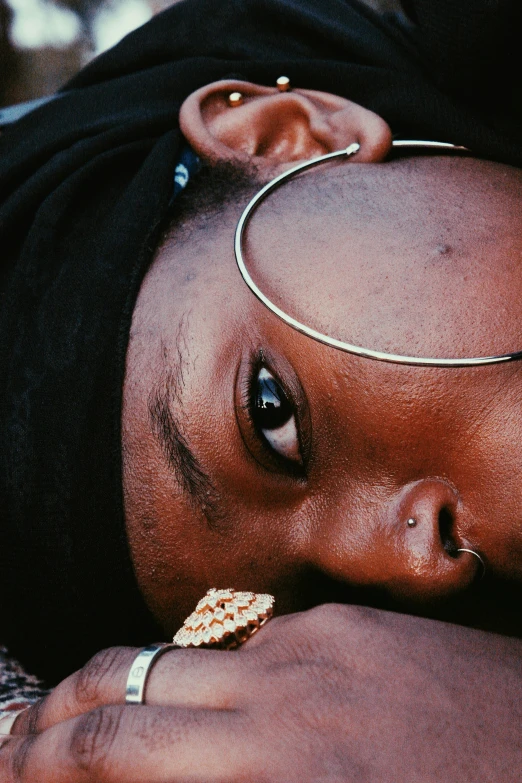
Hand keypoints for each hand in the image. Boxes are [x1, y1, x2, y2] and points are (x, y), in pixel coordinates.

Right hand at [2, 605, 520, 781]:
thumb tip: (170, 774)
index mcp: (280, 771)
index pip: (120, 748)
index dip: (48, 761)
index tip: (17, 770)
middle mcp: (282, 693)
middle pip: (128, 680)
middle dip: (57, 714)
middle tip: (20, 745)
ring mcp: (317, 644)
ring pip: (186, 654)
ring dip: (134, 689)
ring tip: (101, 720)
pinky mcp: (351, 622)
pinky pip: (257, 642)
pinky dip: (221, 678)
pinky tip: (229, 707)